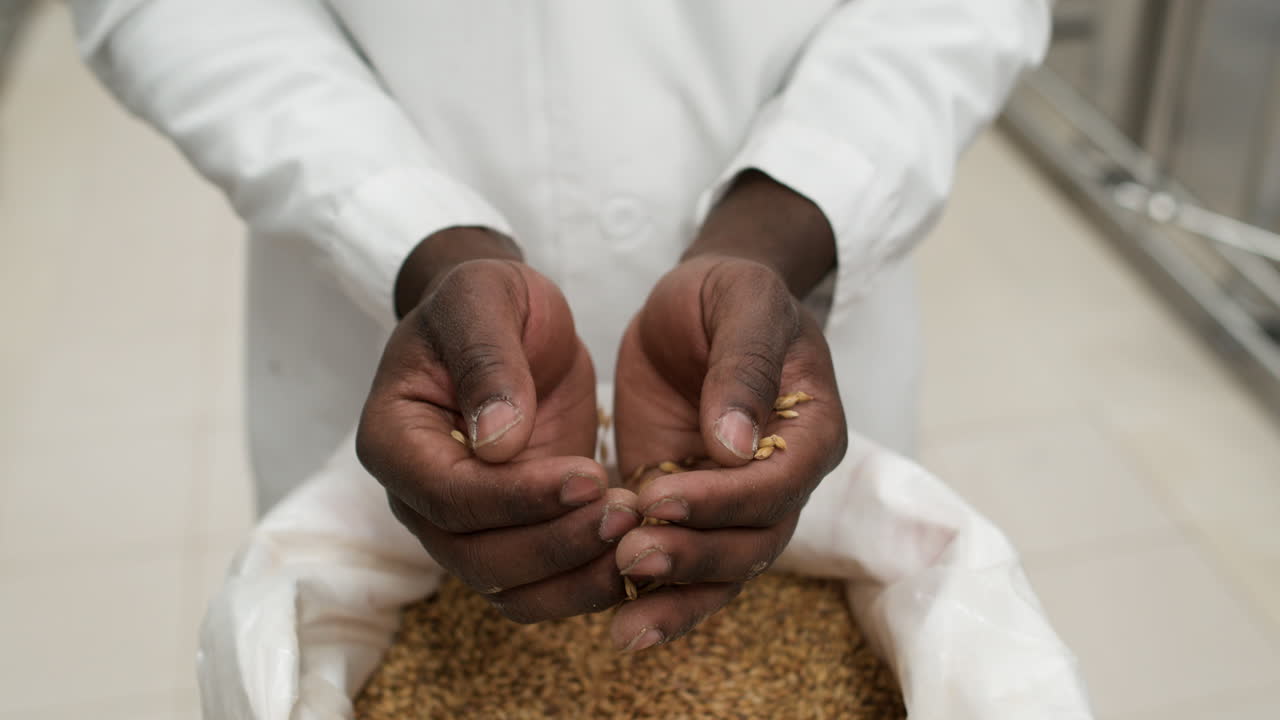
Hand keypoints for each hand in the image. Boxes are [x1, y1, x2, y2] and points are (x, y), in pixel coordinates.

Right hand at [357, 228, 639, 621]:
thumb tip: (497, 443)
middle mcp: (419, 497)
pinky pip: (540, 586)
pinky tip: (637, 551)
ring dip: (575, 575)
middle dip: (554, 544)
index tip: (588, 474)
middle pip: (475, 557)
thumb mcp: (484, 299)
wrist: (507, 320)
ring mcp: (463, 525)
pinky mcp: (512, 534)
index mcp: (394, 440)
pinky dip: (586, 582)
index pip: (448, 496)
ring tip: (637, 531)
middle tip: (626, 513)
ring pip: (509, 588)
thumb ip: (487, 360)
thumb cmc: (485, 300)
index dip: (518, 497)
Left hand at [610, 172, 847, 651]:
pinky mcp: (692, 511)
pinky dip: (657, 600)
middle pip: (755, 541)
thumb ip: (743, 366)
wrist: (697, 303)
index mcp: (812, 430)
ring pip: (722, 570)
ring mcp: (738, 503)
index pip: (780, 483)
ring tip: (621, 616)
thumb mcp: (742, 302)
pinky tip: (618, 625)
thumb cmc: (731, 293)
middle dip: (695, 556)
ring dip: (676, 594)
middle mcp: (784, 479)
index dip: (725, 499)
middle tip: (631, 556)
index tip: (660, 496)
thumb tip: (735, 445)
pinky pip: (686, 567)